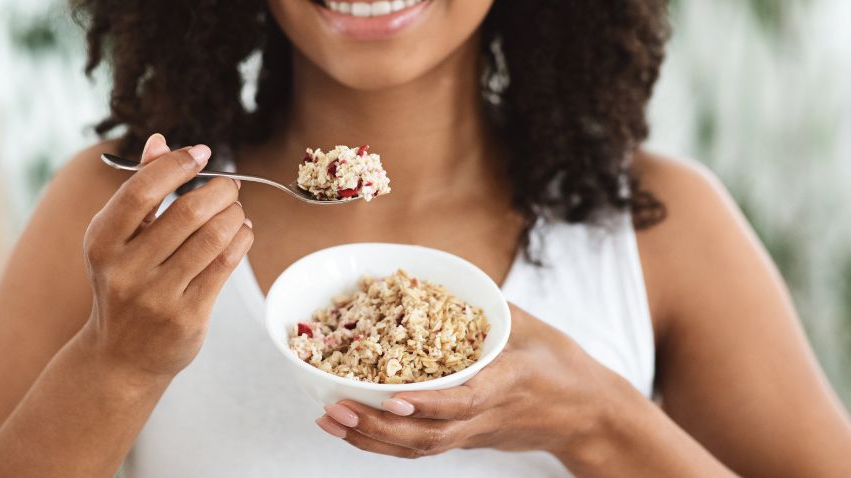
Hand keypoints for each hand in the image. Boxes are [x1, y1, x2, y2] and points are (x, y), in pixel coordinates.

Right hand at [79, 134, 253, 380]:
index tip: (201, 152)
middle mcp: (125, 270)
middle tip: (230, 185)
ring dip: (234, 215)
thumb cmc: (123, 285)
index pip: (142, 191)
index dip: (176, 165)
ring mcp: (156, 296)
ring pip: (212, 238)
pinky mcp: (187, 316)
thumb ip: (139, 191)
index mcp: (102, 242)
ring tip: (236, 209)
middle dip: (218, 191)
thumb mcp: (117, 240)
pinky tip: (242, 231)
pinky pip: (224, 266)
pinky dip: (241, 240)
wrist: (119, 358)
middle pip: (186, 213)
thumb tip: (159, 141)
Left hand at [315, 304, 642, 463]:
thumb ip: (491, 308)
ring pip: (421, 448)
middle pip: (430, 435)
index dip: (428, 403)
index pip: (465, 401)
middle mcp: (487, 415)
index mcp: (509, 383)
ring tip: (329, 420)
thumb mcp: (533, 328)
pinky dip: (384, 442)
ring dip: (371, 438)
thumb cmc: (563, 366)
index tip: (392, 398)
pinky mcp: (467, 439)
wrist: (588, 416)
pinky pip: (422, 448)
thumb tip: (446, 278)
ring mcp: (475, 433)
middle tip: (335, 409)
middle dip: (378, 426)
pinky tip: (353, 427)